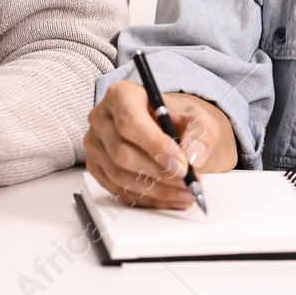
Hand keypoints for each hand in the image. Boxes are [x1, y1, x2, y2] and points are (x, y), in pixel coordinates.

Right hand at [84, 81, 237, 208]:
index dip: (155, 146)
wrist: (167, 129)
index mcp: (122, 95)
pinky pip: (117, 190)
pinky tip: (169, 198)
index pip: (130, 121)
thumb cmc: (176, 118)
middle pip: (122, 152)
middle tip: (187, 183)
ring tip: (184, 193)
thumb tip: (193, 155)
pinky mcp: (96, 168)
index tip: (182, 165)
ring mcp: (95, 144)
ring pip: (119, 175)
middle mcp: (102, 118)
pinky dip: (146, 199)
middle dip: (159, 173)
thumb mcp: (197, 117)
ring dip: (155, 190)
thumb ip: (200, 133)